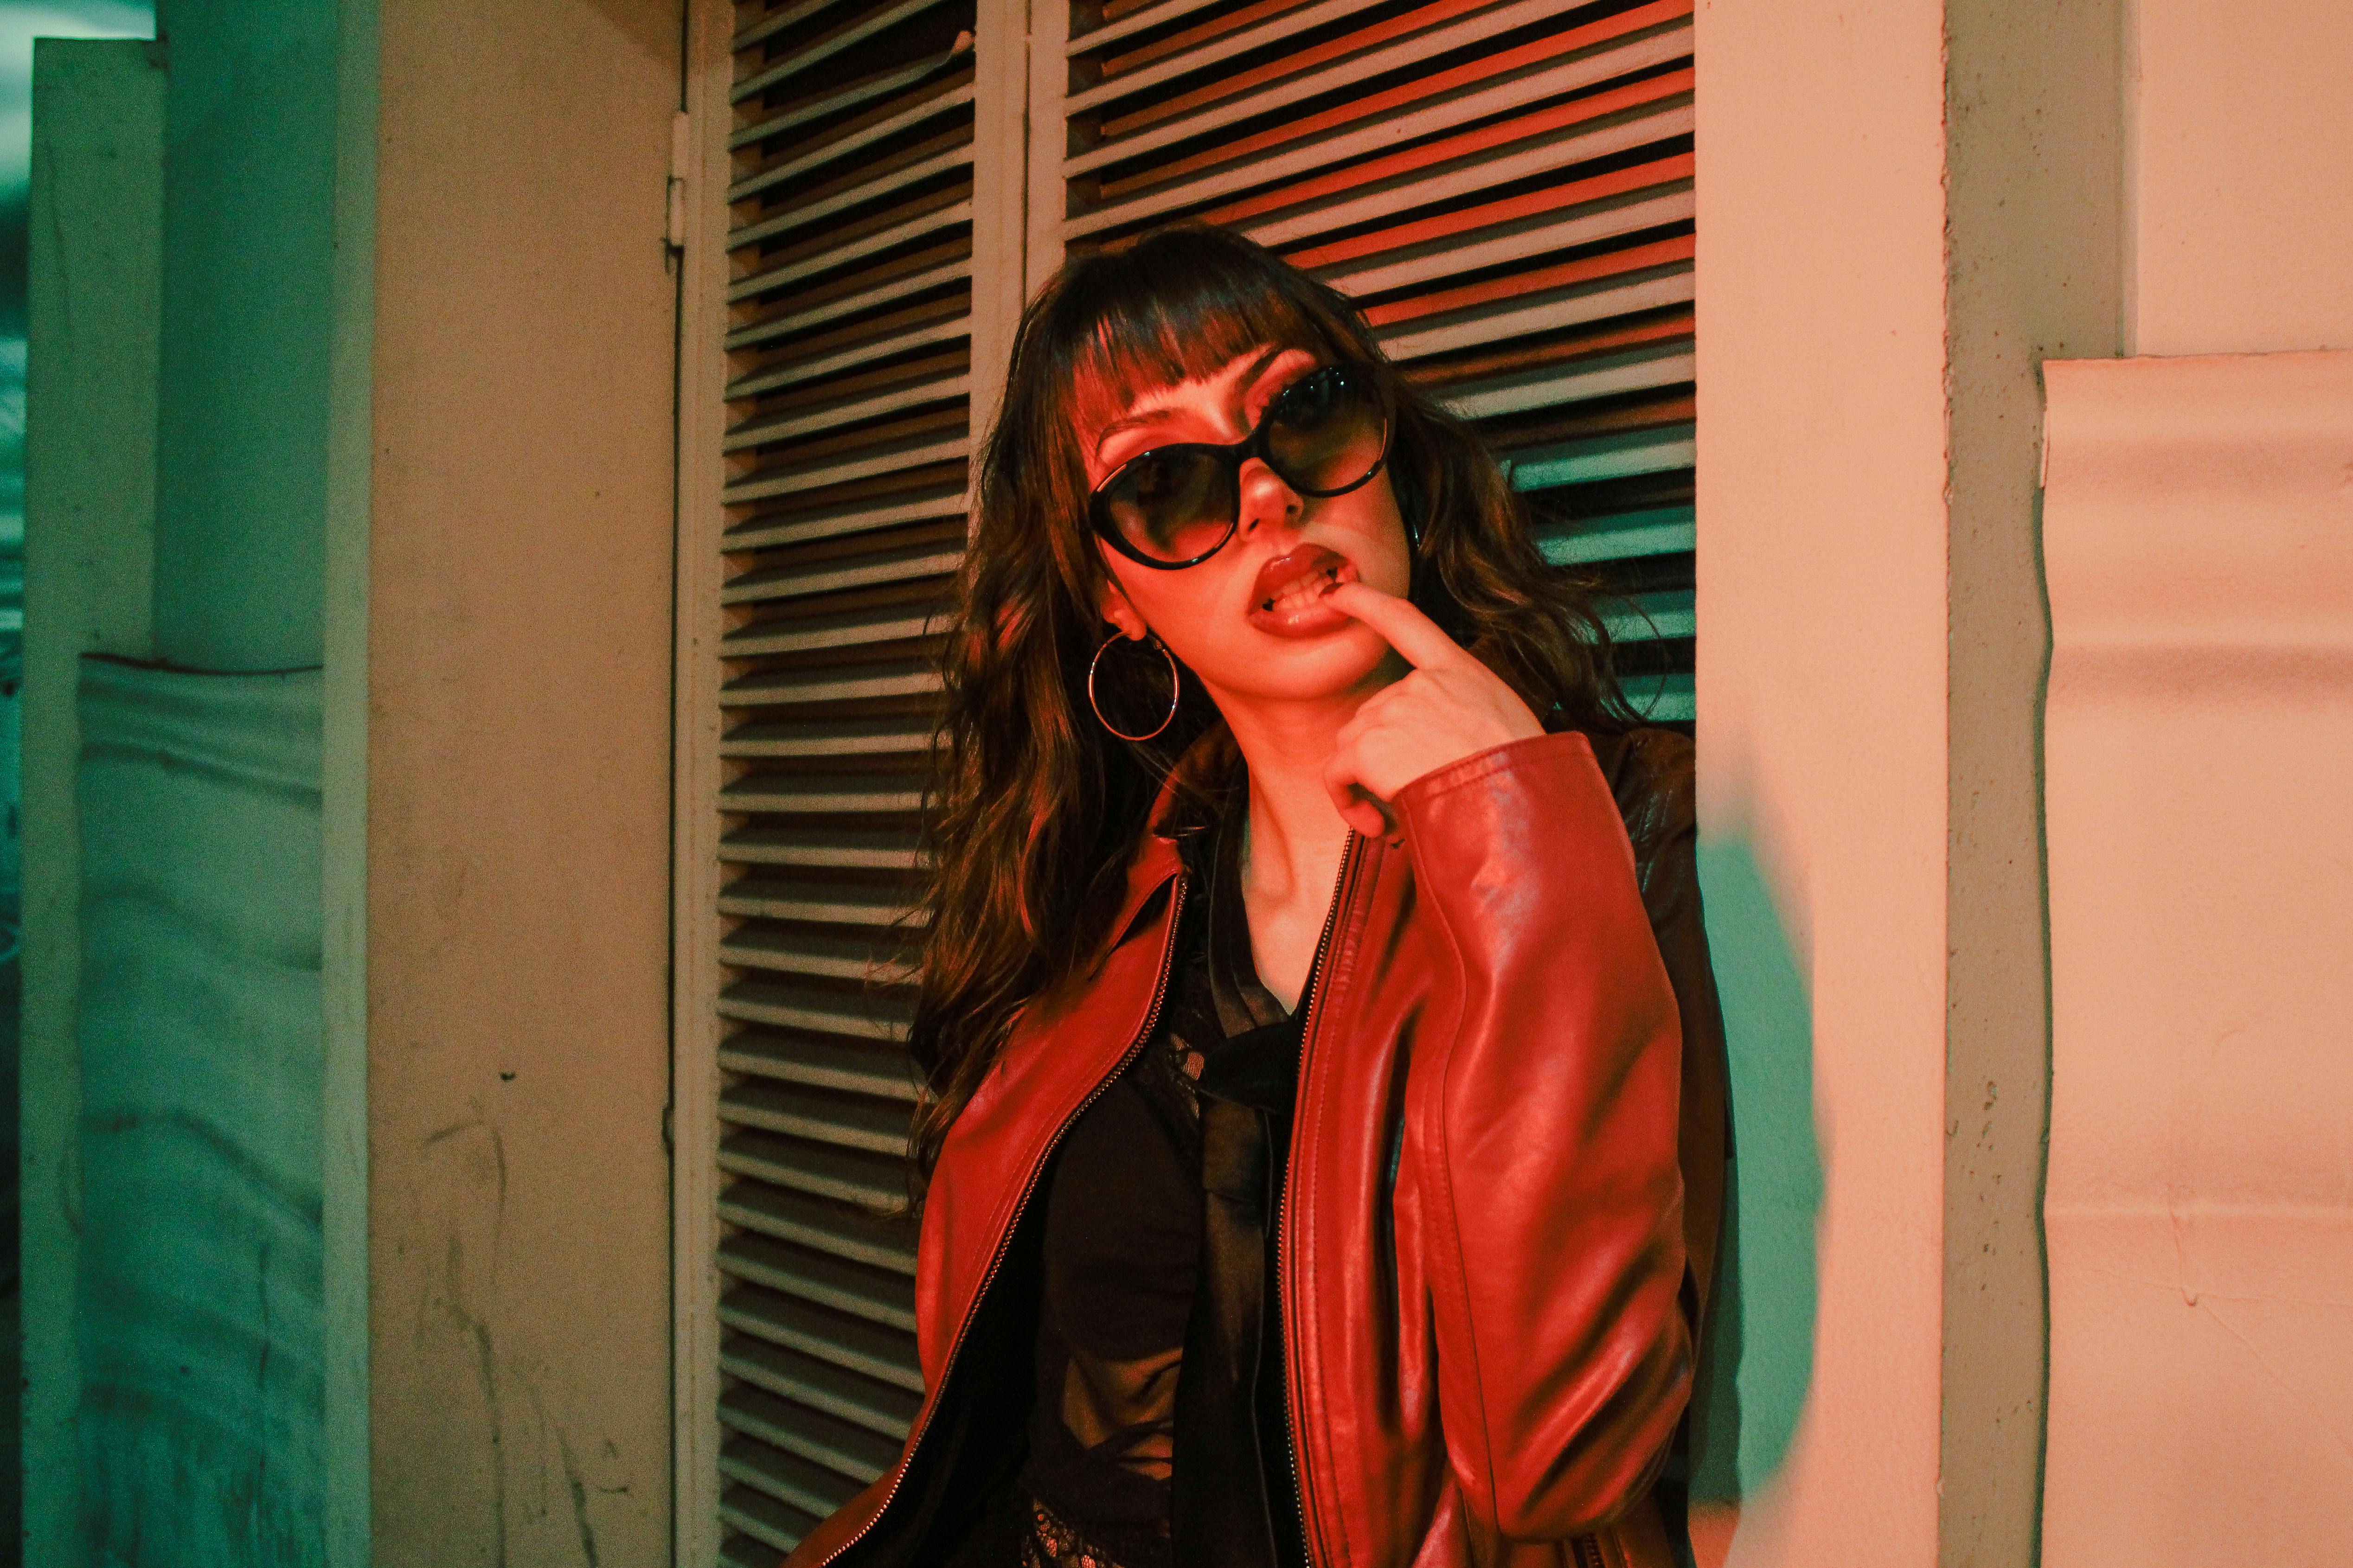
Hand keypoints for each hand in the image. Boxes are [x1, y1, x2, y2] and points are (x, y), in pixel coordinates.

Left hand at [1322, 581, 1545, 840]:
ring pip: (1354, 744)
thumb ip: (1466, 714)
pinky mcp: (1367, 747)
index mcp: (1458, 670)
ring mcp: (1390, 712)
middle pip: (1375, 712)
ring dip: (1368, 780)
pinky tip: (1378, 826)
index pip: (1404, 621)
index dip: (1366, 602)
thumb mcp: (1507, 723)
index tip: (1336, 591)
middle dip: (1384, 754)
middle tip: (1417, 790)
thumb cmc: (1523, 776)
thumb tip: (1444, 743)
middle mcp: (1420, 683)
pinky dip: (1346, 802)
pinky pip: (1336, 775)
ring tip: (1406, 813)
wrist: (1514, 802)